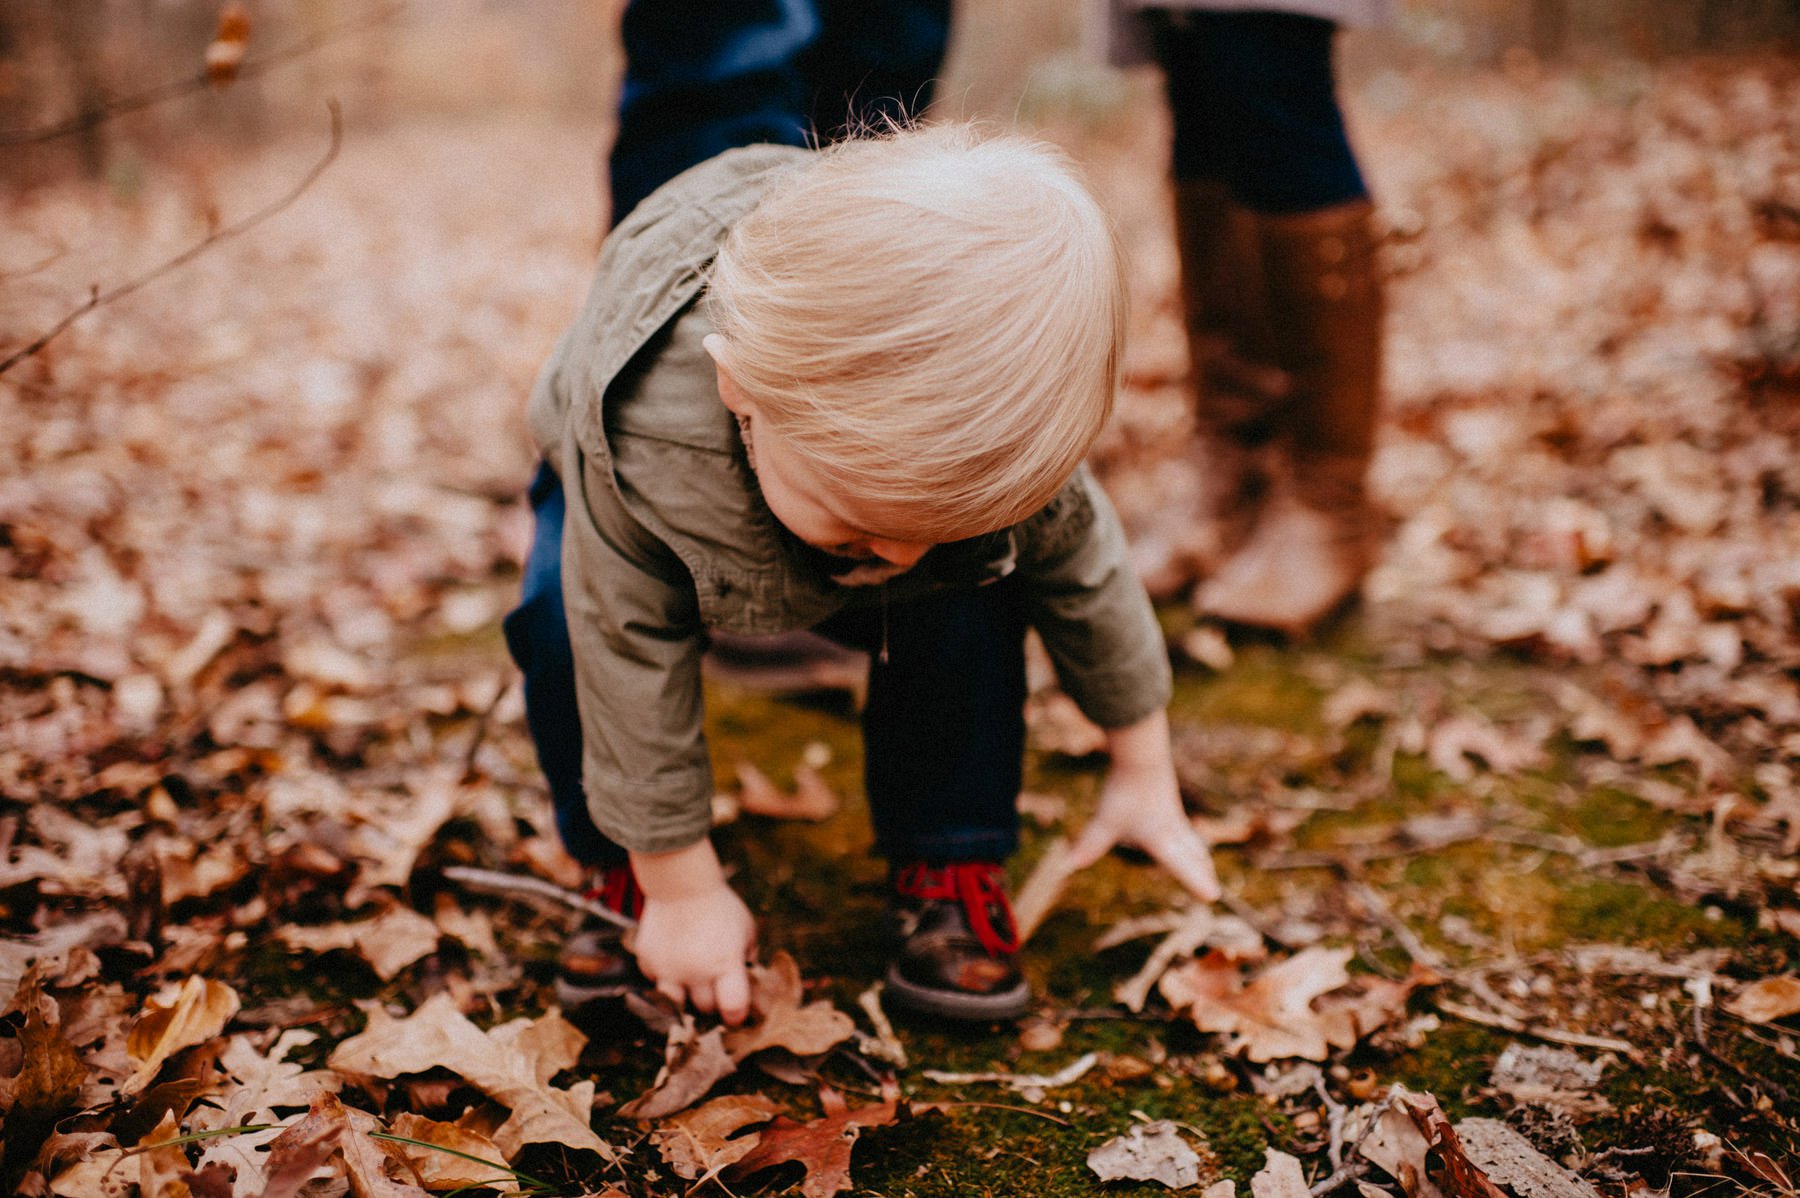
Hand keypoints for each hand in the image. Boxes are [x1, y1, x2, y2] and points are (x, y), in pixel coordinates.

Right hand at [630, 841, 757, 1023]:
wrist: (680, 884)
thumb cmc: (720, 907)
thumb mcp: (746, 930)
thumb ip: (748, 960)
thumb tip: (750, 985)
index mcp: (725, 963)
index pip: (733, 1007)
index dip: (737, 1015)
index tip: (736, 1013)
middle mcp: (695, 971)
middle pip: (705, 1008)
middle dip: (713, 1001)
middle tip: (715, 987)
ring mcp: (668, 969)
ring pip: (677, 1004)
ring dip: (687, 996)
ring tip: (693, 979)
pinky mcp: (648, 962)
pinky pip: (656, 982)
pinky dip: (665, 976)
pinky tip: (673, 957)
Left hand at [1065, 710, 1221, 902]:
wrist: (1142, 753)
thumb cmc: (1126, 791)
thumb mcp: (1105, 822)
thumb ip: (1090, 845)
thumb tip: (1067, 865)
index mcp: (1162, 840)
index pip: (1182, 867)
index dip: (1196, 882)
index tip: (1212, 896)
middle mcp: (1172, 828)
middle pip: (1193, 853)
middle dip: (1202, 872)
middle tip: (1213, 888)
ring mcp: (1171, 812)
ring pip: (1190, 838)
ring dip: (1198, 853)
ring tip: (1203, 862)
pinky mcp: (1166, 798)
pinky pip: (1180, 823)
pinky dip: (1187, 835)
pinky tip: (1177, 829)